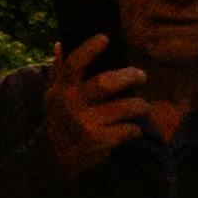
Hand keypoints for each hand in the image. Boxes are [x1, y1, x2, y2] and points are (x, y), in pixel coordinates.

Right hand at [43, 34, 150, 178]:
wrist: (55, 160)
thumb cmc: (59, 120)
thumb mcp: (53, 97)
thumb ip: (59, 72)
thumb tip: (61, 44)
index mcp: (62, 90)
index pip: (73, 64)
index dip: (89, 49)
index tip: (105, 38)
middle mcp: (73, 105)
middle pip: (105, 83)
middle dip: (129, 76)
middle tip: (142, 76)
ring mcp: (87, 124)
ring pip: (124, 107)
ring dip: (140, 106)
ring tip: (145, 106)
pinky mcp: (100, 141)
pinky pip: (127, 130)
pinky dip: (135, 129)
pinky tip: (135, 129)